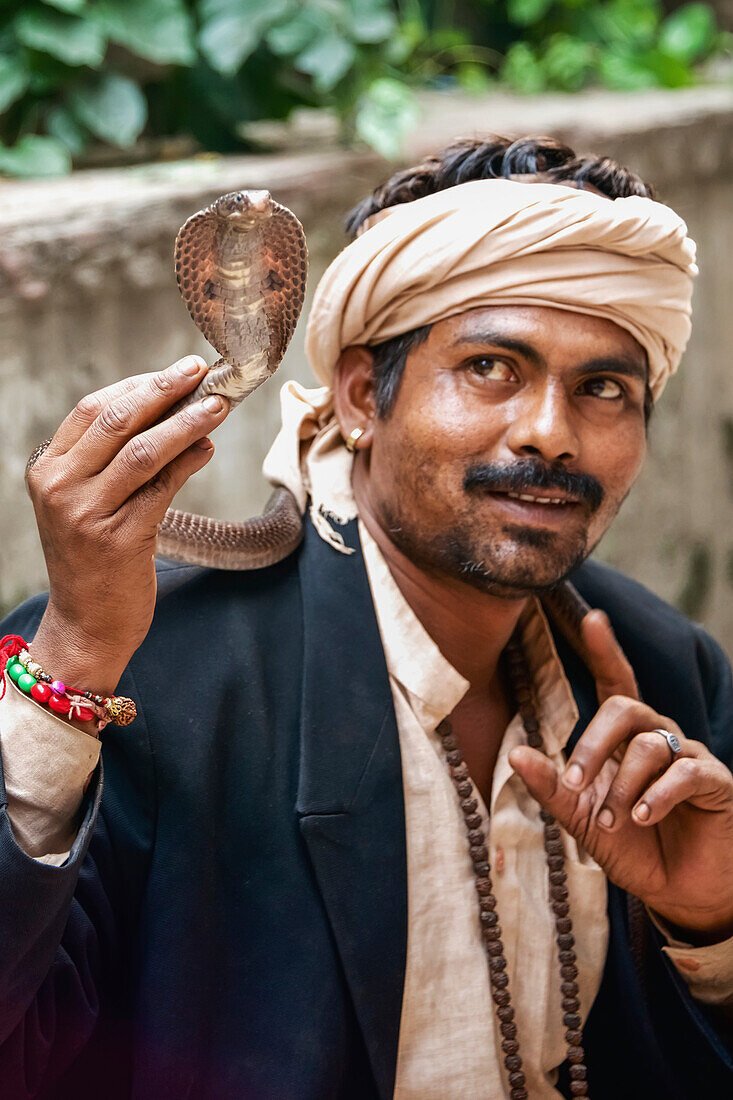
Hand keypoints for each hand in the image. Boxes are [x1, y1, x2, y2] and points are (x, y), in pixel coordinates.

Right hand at [26, 356, 229, 693]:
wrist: (87, 624)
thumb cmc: (95, 559)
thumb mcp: (92, 503)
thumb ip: (121, 461)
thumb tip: (183, 415)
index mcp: (47, 470)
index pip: (92, 410)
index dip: (138, 385)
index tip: (177, 372)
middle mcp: (60, 488)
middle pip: (117, 420)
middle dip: (164, 389)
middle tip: (201, 370)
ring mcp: (87, 514)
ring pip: (143, 450)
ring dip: (186, 423)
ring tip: (218, 406)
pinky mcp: (119, 539)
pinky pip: (161, 488)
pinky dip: (188, 462)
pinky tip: (208, 448)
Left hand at [509, 610, 732, 940]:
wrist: (681, 894)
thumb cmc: (634, 848)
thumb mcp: (582, 819)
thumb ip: (552, 787)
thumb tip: (515, 755)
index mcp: (625, 740)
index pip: (616, 683)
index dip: (605, 650)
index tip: (592, 618)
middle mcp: (659, 737)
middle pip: (625, 706)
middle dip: (593, 743)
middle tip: (576, 784)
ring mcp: (690, 757)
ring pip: (650, 742)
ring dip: (623, 785)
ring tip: (612, 820)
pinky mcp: (716, 781)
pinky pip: (686, 770)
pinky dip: (658, 794)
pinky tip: (643, 817)